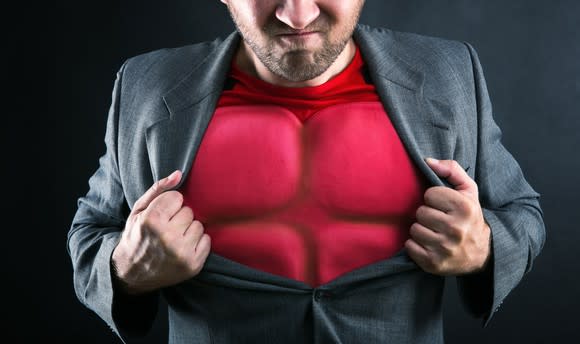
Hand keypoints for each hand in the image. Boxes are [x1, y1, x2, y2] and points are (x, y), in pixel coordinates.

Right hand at [111, 170, 210, 293]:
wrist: (132, 273)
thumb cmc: (136, 237)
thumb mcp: (138, 211)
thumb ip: (158, 189)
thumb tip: (179, 174)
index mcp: (151, 221)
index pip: (177, 197)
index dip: (169, 205)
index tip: (161, 215)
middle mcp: (168, 238)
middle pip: (189, 212)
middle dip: (179, 217)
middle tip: (166, 229)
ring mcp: (182, 253)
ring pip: (199, 225)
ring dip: (189, 230)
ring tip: (174, 239)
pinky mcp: (193, 265)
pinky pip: (207, 240)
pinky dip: (197, 243)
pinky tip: (183, 248)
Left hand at [405, 158, 490, 275]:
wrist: (481, 254)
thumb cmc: (470, 217)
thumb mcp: (468, 191)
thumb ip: (451, 170)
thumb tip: (427, 161)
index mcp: (464, 208)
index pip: (430, 194)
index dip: (434, 198)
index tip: (443, 206)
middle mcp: (456, 229)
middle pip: (420, 212)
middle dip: (427, 215)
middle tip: (438, 220)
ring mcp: (444, 248)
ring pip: (414, 229)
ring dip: (421, 230)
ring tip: (434, 232)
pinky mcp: (434, 263)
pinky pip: (410, 246)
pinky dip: (415, 245)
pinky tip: (428, 244)